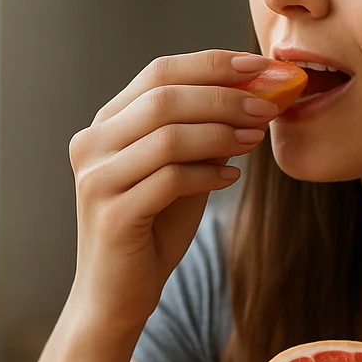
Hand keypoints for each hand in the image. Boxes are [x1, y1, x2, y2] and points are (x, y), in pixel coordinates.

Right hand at [67, 49, 279, 335]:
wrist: (116, 296)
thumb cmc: (153, 230)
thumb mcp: (182, 171)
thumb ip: (204, 134)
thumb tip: (257, 94)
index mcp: (106, 124)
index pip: (160, 72)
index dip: (213, 64)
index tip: (261, 67)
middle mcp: (92, 143)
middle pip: (164, 97)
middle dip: (224, 96)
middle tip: (269, 104)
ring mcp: (97, 178)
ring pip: (168, 135)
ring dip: (221, 132)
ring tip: (255, 138)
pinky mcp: (111, 214)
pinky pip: (169, 179)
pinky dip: (207, 173)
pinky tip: (232, 177)